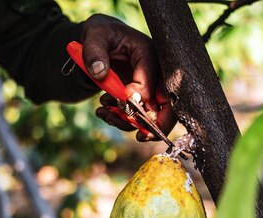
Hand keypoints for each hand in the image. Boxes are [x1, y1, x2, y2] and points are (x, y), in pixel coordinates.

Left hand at [80, 14, 175, 141]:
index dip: (138, 99)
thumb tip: (100, 73)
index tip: (117, 101)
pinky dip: (120, 119)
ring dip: (127, 121)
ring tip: (104, 112)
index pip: (153, 84)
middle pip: (168, 104)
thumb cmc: (100, 35)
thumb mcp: (94, 37)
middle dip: (154, 124)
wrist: (98, 41)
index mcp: (148, 53)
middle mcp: (154, 72)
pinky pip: (136, 115)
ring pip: (150, 115)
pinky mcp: (139, 96)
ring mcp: (148, 86)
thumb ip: (94, 53)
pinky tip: (102, 112)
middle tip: (141, 137)